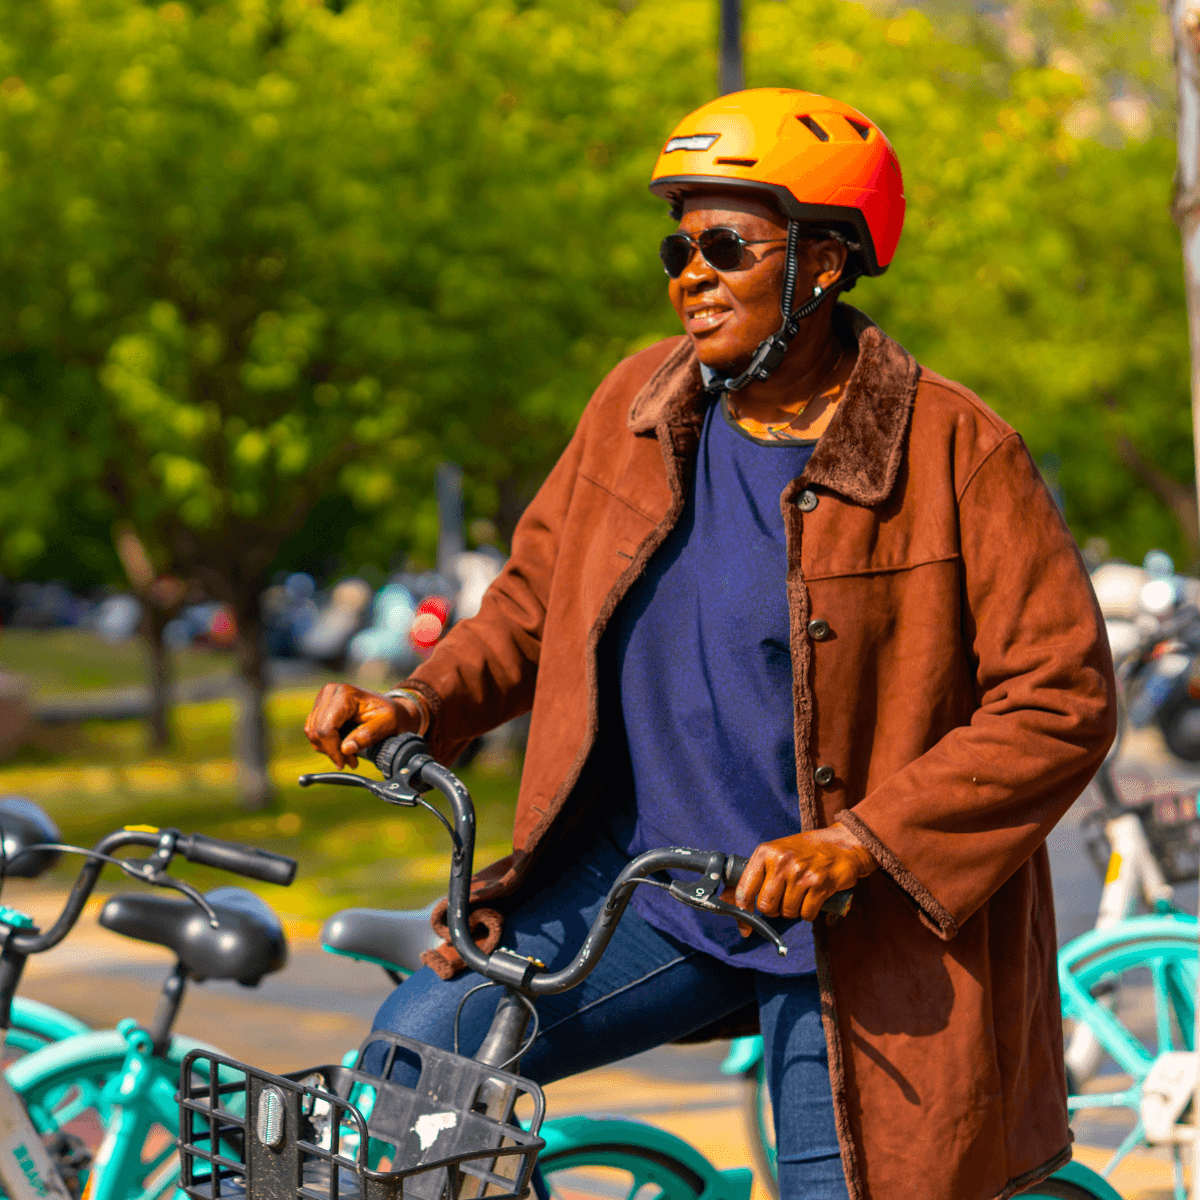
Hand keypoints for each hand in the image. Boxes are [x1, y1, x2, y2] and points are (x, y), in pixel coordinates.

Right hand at [303, 683, 422, 768]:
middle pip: (317, 731)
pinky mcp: (320, 707)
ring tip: (347, 756)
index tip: (344, 763)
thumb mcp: (387, 724)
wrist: (391, 708)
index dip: (333, 750)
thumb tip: (346, 749)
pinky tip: (341, 747)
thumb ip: (368, 736)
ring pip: (313, 732)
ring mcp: (323, 698)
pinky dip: (325, 743)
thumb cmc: (391, 715)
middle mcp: (330, 692)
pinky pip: (313, 730)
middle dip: (332, 751)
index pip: (327, 728)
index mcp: (344, 694)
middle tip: (349, 762)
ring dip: (328, 749)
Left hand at [730, 826, 876, 928]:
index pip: (745, 889)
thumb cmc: (804, 851)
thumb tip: (725, 899)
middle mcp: (781, 862)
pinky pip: (806, 914)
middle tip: (783, 900)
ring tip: (800, 894)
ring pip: (787, 912)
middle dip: (773, 910)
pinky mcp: (820, 884)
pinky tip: (813, 898)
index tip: (744, 927)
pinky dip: (809, 913)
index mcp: (765, 853)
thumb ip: (752, 876)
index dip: (742, 912)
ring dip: (793, 910)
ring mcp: (801, 873)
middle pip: (766, 906)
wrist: (842, 844)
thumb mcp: (775, 854)